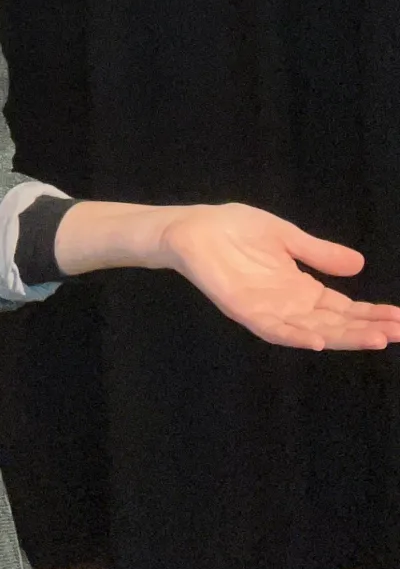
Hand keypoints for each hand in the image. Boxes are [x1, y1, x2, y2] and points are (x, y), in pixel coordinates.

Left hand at [160, 203, 399, 350]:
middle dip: (368, 329)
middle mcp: (289, 306)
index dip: (371, 313)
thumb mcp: (286, 237)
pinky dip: (297, 336)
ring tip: (376, 338)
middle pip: (335, 324)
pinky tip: (321, 340)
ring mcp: (267, 311)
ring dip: (343, 337)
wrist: (192, 228)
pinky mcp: (244, 309)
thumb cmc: (235, 230)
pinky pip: (274, 329)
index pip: (344, 308)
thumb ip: (319, 253)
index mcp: (301, 290)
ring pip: (313, 330)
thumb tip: (360, 265)